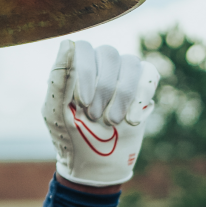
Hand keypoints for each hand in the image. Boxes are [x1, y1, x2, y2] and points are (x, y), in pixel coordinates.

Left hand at [44, 39, 157, 188]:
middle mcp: (100, 65)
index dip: (86, 71)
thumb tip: (67, 42)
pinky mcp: (143, 88)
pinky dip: (142, 96)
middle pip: (109, 53)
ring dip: (123, 94)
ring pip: (131, 63)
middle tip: (95, 116)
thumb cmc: (69, 135)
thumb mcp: (56, 110)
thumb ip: (59, 77)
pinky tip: (132, 119)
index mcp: (76, 65)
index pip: (84, 47)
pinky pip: (149, 75)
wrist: (94, 164)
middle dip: (104, 87)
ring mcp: (123, 75)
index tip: (83, 102)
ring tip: (113, 121)